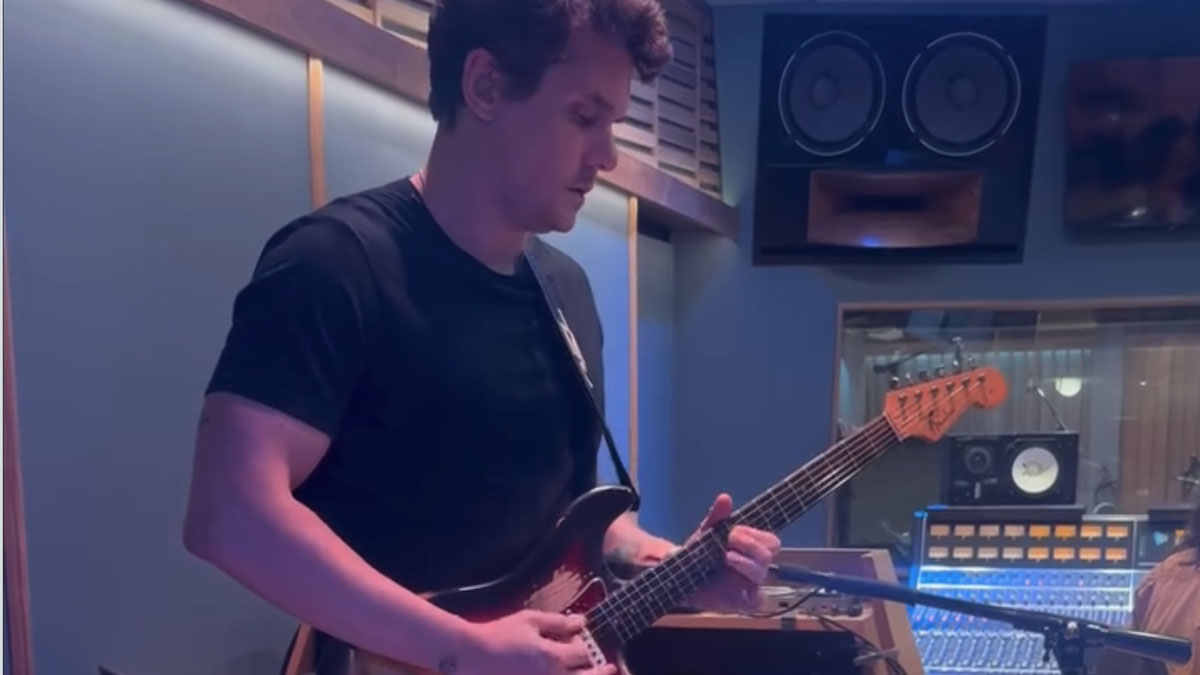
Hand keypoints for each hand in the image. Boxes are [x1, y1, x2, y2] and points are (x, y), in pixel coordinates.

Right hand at [451, 610, 615, 674]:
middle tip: (611, 669)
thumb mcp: (529, 621)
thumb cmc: (499, 635)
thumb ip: (558, 622)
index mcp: (553, 658)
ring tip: (593, 674)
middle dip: (601, 673)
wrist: (470, 657)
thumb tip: (581, 622)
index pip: (585, 655)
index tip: (590, 645)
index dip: (590, 648)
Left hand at [684, 493, 780, 612]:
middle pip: (769, 554)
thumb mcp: (707, 532)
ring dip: (744, 561)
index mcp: (752, 549)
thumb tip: (725, 498)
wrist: (681, 575)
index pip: (771, 541)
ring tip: (725, 557)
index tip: (733, 530)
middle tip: (729, 540)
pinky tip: (739, 587)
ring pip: (761, 573)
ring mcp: (749, 585)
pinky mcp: (742, 601)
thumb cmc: (700, 553)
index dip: (755, 534)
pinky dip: (753, 596)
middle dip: (749, 544)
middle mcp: (755, 566)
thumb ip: (717, 516)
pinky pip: (758, 601)